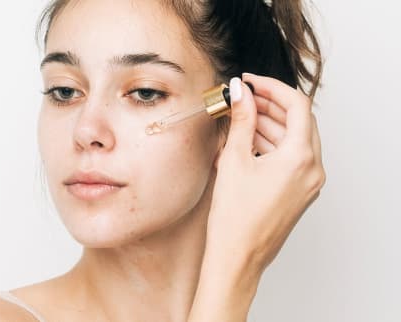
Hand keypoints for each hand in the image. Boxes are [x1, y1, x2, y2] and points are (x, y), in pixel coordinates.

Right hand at [206, 74, 325, 276]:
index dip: (272, 88)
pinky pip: (292, 157)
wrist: (237, 257)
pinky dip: (273, 144)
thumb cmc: (235, 218)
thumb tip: (241, 92)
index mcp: (301, 158)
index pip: (297, 105)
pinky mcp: (300, 191)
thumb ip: (242, 120)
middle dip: (271, 105)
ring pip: (295, 139)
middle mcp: (313, 169)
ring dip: (271, 124)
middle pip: (299, 121)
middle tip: (244, 98)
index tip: (250, 83)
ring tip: (242, 117)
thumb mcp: (235, 160)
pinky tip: (249, 140)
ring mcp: (309, 182)